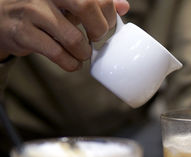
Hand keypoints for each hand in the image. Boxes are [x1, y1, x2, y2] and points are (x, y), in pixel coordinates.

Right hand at [0, 0, 129, 70]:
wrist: (3, 19)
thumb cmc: (43, 11)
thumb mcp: (68, 3)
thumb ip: (96, 3)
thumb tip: (123, 6)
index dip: (109, 14)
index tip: (107, 25)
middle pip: (86, 6)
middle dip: (99, 29)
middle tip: (96, 37)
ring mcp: (32, 10)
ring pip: (73, 37)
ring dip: (83, 53)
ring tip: (82, 54)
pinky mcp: (22, 32)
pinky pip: (56, 52)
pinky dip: (70, 63)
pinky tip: (71, 63)